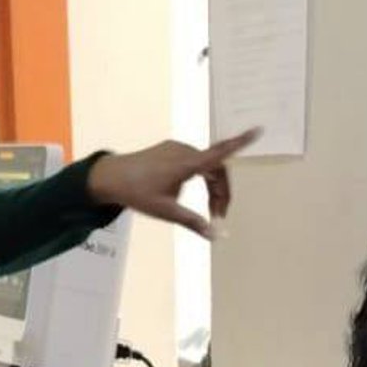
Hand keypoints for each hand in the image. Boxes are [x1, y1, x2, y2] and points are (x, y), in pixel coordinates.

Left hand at [88, 133, 258, 239]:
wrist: (109, 177)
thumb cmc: (137, 193)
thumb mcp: (167, 212)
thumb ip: (193, 222)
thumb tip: (215, 235)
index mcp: (186, 163)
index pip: (220, 153)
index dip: (240, 142)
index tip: (257, 130)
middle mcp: (184, 151)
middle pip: (216, 168)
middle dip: (221, 192)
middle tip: (218, 217)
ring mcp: (176, 149)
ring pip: (206, 166)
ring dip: (211, 187)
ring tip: (206, 211)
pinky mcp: (170, 150)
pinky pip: (194, 162)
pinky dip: (199, 178)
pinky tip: (186, 194)